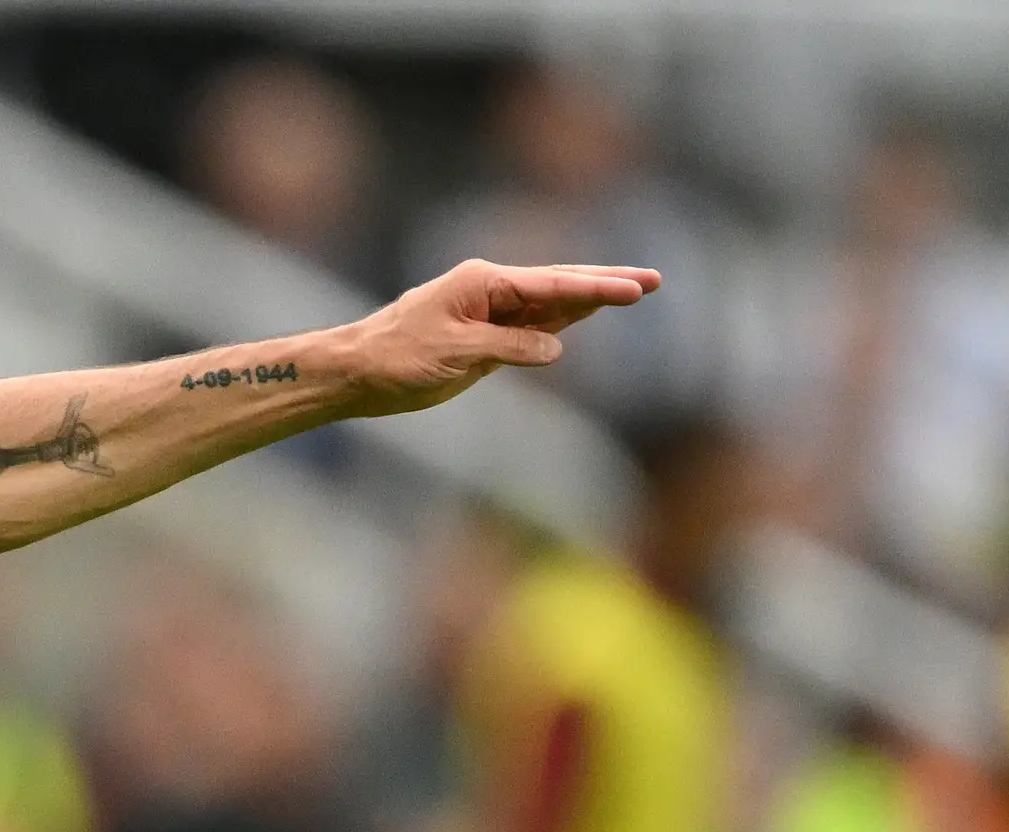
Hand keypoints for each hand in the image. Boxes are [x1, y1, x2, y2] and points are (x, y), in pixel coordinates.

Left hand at [337, 260, 660, 416]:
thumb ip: (507, 348)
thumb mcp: (454, 355)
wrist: (354, 372)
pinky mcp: (481, 336)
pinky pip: (529, 326)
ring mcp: (486, 311)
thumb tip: (553, 348)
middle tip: (653, 280)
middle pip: (558, 285)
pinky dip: (559, 321)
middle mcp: (489, 290)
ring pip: (547, 304)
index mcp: (483, 283)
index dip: (597, 288)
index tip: (636, 289)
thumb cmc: (395, 358)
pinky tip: (584, 314)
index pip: (552, 285)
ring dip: (588, 299)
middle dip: (605, 284)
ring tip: (634, 290)